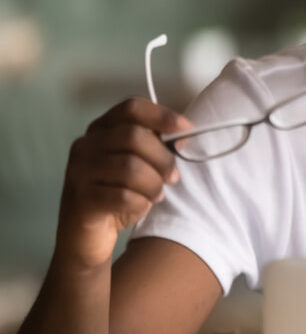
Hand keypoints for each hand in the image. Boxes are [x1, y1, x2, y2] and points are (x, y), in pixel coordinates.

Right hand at [56, 98, 190, 270]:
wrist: (85, 237)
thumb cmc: (117, 196)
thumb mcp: (139, 166)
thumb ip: (157, 147)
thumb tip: (185, 136)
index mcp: (101, 129)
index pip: (131, 108)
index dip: (161, 115)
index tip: (187, 128)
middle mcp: (86, 144)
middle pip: (134, 136)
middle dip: (162, 159)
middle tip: (173, 177)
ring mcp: (78, 170)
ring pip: (130, 167)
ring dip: (153, 184)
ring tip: (156, 195)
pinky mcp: (80, 197)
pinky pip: (122, 195)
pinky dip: (140, 202)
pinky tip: (141, 206)